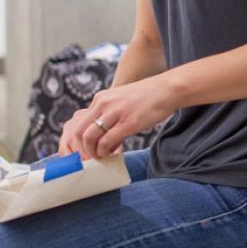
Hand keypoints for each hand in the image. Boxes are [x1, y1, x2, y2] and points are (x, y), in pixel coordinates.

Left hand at [58, 73, 176, 158]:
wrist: (167, 90)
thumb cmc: (147, 97)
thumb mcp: (120, 100)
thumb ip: (108, 113)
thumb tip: (102, 135)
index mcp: (100, 98)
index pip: (79, 124)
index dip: (80, 142)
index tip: (88, 151)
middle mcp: (104, 104)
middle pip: (79, 132)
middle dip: (83, 150)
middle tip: (92, 158)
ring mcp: (115, 113)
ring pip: (90, 138)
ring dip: (93, 152)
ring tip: (102, 156)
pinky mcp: (128, 123)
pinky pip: (106, 142)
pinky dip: (105, 152)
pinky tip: (113, 153)